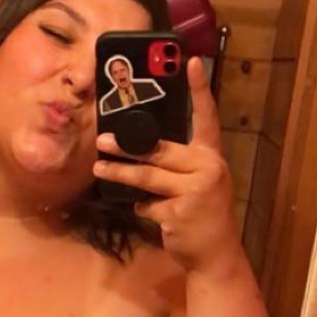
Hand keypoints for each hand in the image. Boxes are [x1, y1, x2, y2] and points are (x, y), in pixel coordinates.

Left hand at [94, 57, 240, 275]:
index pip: (206, 117)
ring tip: (100, 168)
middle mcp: (206, 168)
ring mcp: (194, 190)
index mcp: (211, 156)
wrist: (216, 254)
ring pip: (147, 177)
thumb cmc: (203, 215)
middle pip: (159, 150)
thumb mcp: (200, 183)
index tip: (191, 63)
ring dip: (120, 173)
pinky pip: (147, 205)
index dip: (200, 90)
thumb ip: (180, 166)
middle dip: (127, 146)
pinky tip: (147, 212)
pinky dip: (142, 208)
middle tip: (102, 140)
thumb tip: (141, 150)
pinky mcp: (178, 212)